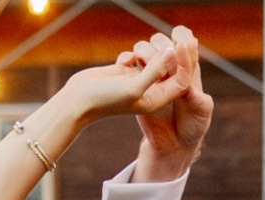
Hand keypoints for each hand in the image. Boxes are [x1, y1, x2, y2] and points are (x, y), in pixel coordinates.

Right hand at [60, 33, 191, 126]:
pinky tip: (123, 60)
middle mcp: (149, 91)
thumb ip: (153, 70)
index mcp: (156, 100)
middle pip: (170, 70)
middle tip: (180, 34)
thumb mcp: (133, 86)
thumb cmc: (105, 99)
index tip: (185, 43)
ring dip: (151, 52)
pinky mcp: (124, 73)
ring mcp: (136, 81)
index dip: (186, 62)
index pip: (181, 81)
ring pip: (153, 61)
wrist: (78, 101)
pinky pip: (136, 58)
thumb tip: (171, 51)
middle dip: (174, 54)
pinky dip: (132, 54)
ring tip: (147, 47)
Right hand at [128, 27, 210, 181]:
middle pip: (161, 42)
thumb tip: (184, 80)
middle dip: (161, 49)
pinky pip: (128, 61)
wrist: (170, 147)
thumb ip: (195, 96)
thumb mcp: (200, 113)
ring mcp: (150, 76)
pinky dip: (126, 58)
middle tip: (162, 69)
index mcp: (187, 71)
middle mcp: (169, 71)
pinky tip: (126, 65)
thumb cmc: (191, 128)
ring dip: (144, 52)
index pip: (185, 44)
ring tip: (143, 66)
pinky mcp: (134, 83)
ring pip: (143, 48)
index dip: (183, 40)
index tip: (180, 46)